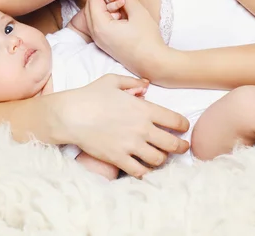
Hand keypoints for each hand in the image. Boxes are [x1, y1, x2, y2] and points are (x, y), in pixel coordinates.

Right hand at [51, 74, 189, 177]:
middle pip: (173, 144)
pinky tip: (144, 168)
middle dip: (181, 146)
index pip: (175, 120)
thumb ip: (133, 83)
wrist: (71, 115)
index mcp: (144, 109)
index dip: (183, 125)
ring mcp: (131, 145)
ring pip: (159, 160)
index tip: (183, 128)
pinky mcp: (118, 158)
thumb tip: (146, 86)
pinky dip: (145, 172)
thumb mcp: (112, 81)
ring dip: (162, 159)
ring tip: (160, 157)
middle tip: (182, 147)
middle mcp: (142, 129)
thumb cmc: (90, 95)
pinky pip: (139, 171)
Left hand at [84, 0, 166, 77]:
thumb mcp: (139, 14)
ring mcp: (101, 41)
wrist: (153, 64)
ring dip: (104, 3)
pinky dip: (107, 13)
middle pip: (91, 8)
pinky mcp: (107, 44)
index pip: (94, 0)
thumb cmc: (147, 40)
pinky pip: (101, 24)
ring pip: (95, 16)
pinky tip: (119, 8)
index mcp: (101, 27)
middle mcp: (97, 35)